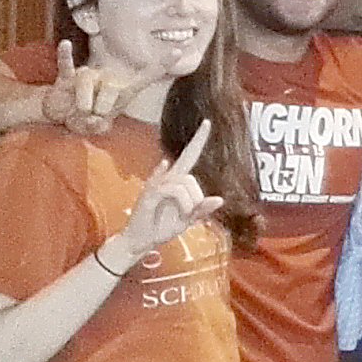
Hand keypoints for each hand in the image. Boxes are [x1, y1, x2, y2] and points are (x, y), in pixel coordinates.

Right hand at [41, 38, 151, 135]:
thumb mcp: (95, 128)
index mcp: (122, 91)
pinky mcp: (67, 77)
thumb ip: (98, 127)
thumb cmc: (85, 119)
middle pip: (112, 87)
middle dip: (104, 106)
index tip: (177, 51)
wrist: (61, 117)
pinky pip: (66, 64)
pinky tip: (66, 45)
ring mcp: (88, 76)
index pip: (146, 76)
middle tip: (97, 115)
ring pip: (88, 81)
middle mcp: (107, 79)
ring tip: (83, 110)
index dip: (162, 64)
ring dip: (84, 100)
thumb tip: (94, 120)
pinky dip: (65, 55)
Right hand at [111, 121, 221, 266]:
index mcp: (178, 181)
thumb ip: (202, 210)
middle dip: (196, 199)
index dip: (198, 139)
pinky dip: (180, 201)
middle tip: (188, 215)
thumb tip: (220, 199)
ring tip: (180, 216)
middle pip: (191, 178)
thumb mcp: (188, 220)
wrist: (141, 240)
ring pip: (183, 184)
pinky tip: (169, 200)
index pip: (190, 155)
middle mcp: (166, 178)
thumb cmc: (163, 227)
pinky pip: (170, 190)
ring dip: (188, 204)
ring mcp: (156, 184)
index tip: (207, 122)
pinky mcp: (148, 193)